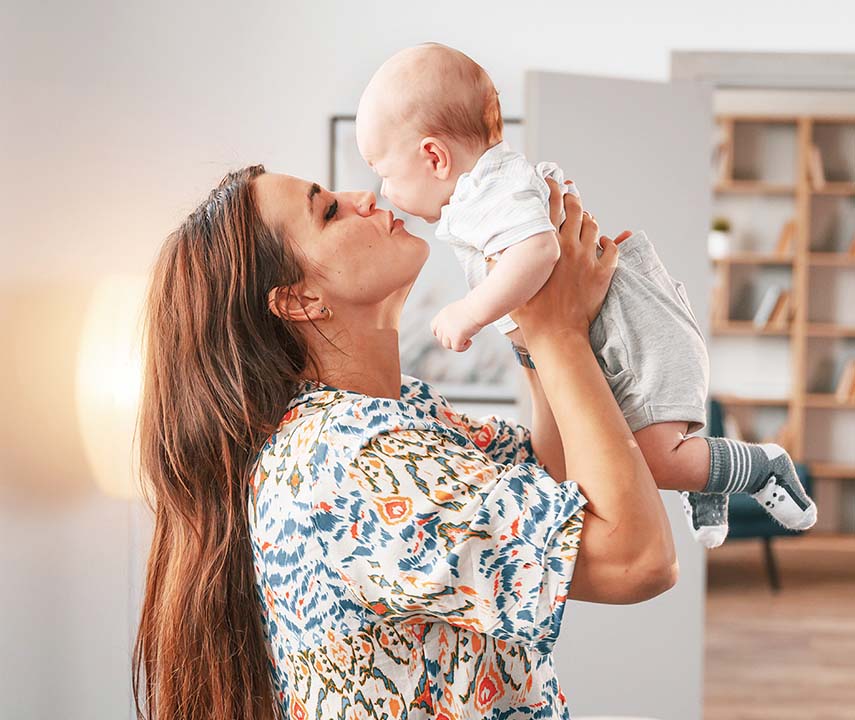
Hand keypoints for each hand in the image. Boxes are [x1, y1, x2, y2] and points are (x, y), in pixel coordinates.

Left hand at [430, 299, 483, 351]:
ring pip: (446, 345)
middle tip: (462, 337)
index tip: (448, 335)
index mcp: (442, 315)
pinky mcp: (455, 337)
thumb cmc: (473, 309)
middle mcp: (442, 323)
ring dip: (456, 344)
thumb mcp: (458, 312)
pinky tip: (470, 341)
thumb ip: (453, 321)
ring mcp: (448, 331)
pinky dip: (463, 347)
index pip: (434, 327)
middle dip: (450, 339)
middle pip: (440, 338)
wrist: (478, 308)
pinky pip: (456, 348)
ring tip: (467, 339)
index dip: (440, 333)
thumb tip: (453, 336)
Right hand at [509, 179, 627, 338]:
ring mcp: (588, 260)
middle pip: (575, 210)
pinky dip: (608, 242)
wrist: (557, 334)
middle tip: (568, 194)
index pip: (550, 208)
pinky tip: (601, 241)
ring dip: (588, 219)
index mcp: (547, 247)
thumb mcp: (511, 286)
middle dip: (571, 198)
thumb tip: (490, 254)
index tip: (550, 182)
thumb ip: (498, 266)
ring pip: (593, 226)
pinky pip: (612, 250)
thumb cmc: (531, 314)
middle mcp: (569, 248)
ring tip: (583, 218)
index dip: (551, 190)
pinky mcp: (603, 274)